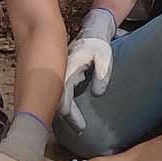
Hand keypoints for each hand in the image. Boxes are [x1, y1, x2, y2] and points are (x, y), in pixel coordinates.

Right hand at [58, 7, 118, 131]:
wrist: (92, 30)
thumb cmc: (98, 44)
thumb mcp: (104, 58)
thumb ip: (102, 75)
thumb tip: (98, 94)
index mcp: (68, 70)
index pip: (64, 98)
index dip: (71, 115)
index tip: (80, 127)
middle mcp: (61, 73)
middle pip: (57, 101)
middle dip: (67, 118)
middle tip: (79, 131)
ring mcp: (61, 73)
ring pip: (57, 97)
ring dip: (65, 111)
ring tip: (77, 125)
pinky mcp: (64, 73)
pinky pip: (60, 91)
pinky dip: (65, 103)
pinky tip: (71, 111)